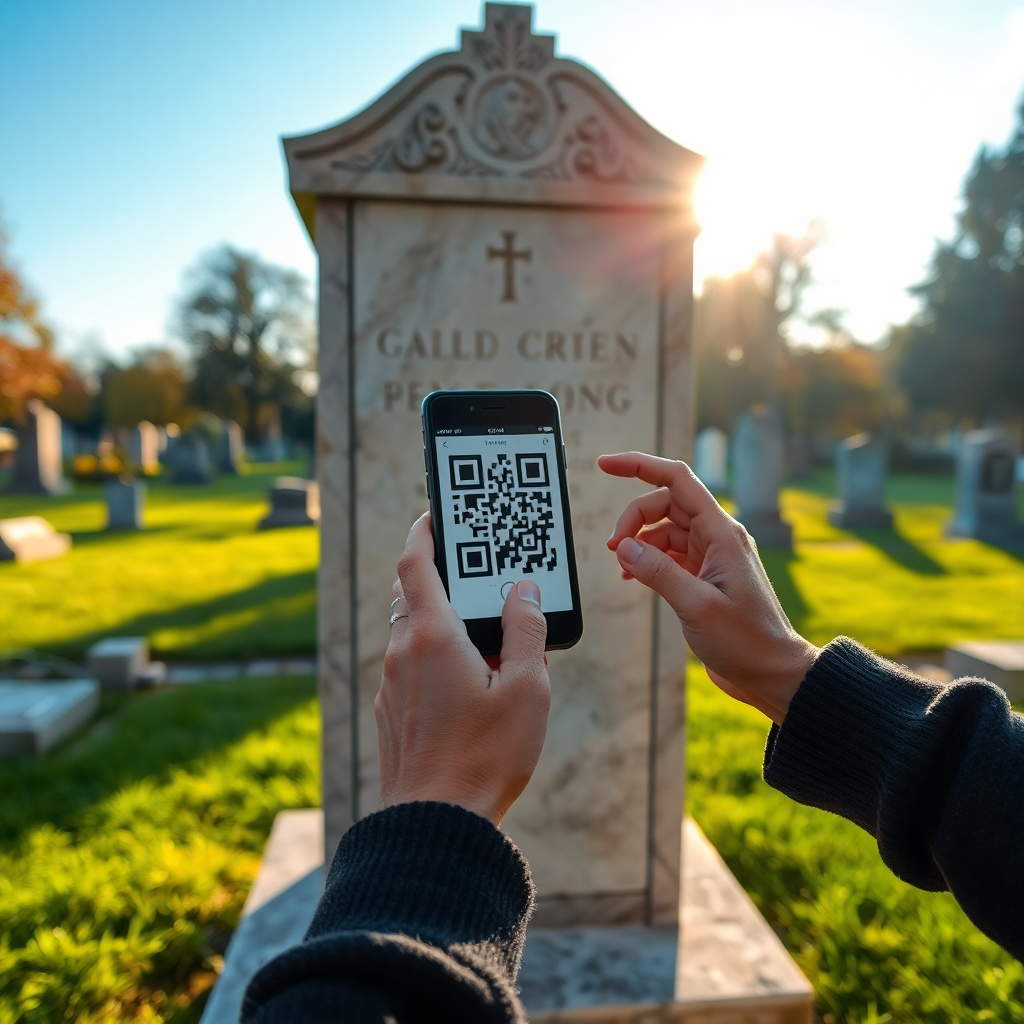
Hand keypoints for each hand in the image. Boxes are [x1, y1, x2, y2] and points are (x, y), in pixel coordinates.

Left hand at [375, 513, 550, 825]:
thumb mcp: (526, 689)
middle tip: (472, 573)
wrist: (435, 823)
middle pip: (410, 594)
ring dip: (437, 619)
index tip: (434, 516)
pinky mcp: (391, 712)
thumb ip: (526, 631)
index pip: (415, 564)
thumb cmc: (485, 756)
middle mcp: (402, 653)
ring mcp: (391, 685)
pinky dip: (432, 654)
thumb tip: (524, 591)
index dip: (423, 533)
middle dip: (436, 576)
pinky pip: (409, 666)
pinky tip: (466, 680)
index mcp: (432, 636)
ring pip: (409, 632)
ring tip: (481, 632)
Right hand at [599, 452, 817, 723]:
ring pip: (664, 529)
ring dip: (638, 541)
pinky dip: (647, 560)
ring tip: (621, 566)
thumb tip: (624, 547)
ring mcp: (710, 556)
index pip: (676, 479)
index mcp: (721, 532)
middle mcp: (716, 537)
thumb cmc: (746, 641)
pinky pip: (669, 554)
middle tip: (612, 548)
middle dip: (633, 518)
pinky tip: (632, 577)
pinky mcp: (704, 576)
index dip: (639, 465)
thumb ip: (658, 571)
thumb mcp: (697, 606)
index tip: (605, 464)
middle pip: (665, 504)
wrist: (772, 673)